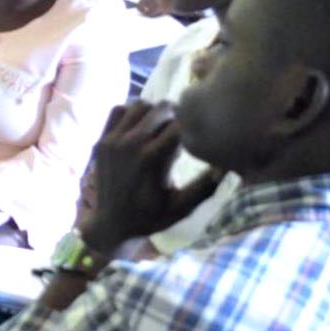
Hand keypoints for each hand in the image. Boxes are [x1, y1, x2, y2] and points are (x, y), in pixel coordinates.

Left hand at [75, 101, 224, 253]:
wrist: (112, 225)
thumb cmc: (152, 218)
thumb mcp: (182, 207)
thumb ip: (205, 186)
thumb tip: (228, 165)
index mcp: (152, 158)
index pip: (180, 124)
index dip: (192, 126)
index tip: (195, 136)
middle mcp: (131, 144)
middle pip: (161, 108)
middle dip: (175, 115)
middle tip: (179, 130)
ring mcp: (112, 140)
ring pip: (139, 105)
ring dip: (153, 112)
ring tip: (161, 127)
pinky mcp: (101, 141)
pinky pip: (118, 111)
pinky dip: (131, 113)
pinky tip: (140, 128)